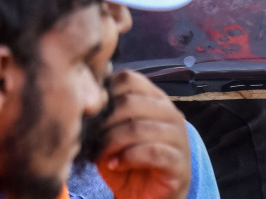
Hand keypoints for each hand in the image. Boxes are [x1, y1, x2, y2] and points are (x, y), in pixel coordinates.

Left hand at [96, 71, 191, 198]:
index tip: (91, 113)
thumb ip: (104, 111)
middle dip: (104, 121)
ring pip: (138, 127)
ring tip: (102, 154)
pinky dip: (127, 158)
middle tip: (92, 138)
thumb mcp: (111, 132)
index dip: (105, 93)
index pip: (129, 79)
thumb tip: (85, 95)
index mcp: (155, 99)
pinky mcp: (180, 163)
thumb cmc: (125, 160)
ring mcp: (179, 137)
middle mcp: (171, 113)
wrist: (144, 197)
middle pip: (130, 102)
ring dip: (112, 142)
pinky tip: (116, 165)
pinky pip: (151, 152)